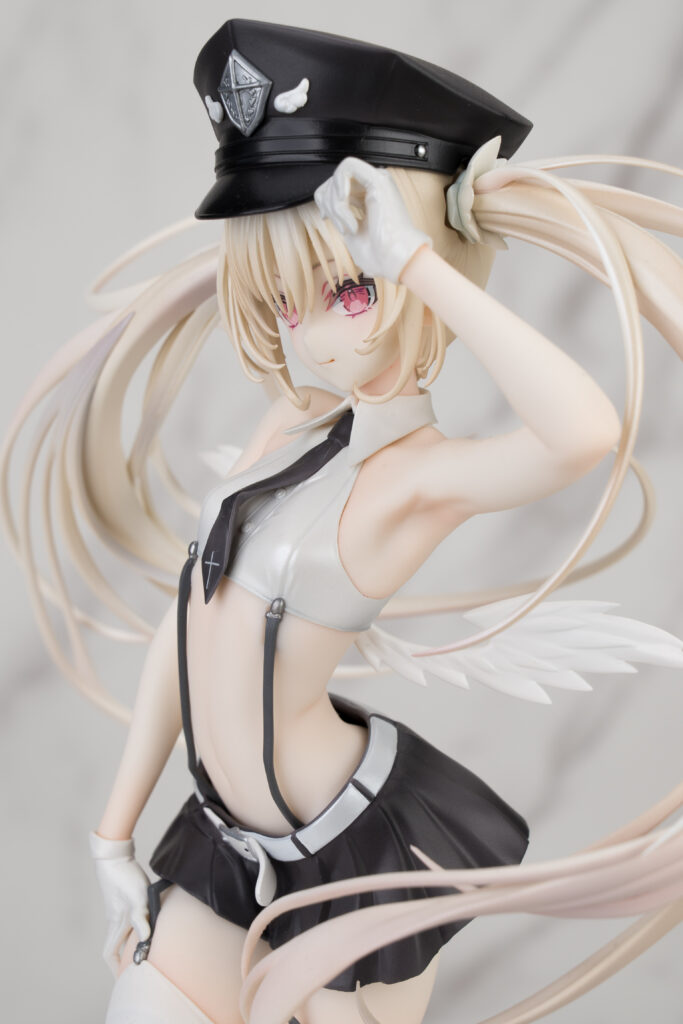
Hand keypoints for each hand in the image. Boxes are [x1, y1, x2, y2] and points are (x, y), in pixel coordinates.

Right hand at [89, 831, 150, 974]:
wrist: (115, 857)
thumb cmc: (126, 877)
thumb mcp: (137, 897)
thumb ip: (141, 918)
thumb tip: (145, 939)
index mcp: (117, 924)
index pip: (110, 954)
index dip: (116, 969)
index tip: (126, 978)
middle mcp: (115, 921)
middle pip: (116, 948)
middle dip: (125, 959)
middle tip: (141, 966)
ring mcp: (117, 911)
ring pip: (122, 934)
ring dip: (131, 943)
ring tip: (147, 948)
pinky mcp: (122, 901)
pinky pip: (127, 922)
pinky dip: (136, 928)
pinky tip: (149, 923)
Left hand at [314, 157, 431, 282]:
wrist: (394, 259)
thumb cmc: (379, 254)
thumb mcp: (350, 230)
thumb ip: (339, 214)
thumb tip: (326, 207)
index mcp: (369, 196)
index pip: (338, 185)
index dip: (324, 199)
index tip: (325, 217)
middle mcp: (374, 186)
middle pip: (335, 179)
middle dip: (329, 204)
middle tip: (341, 228)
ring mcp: (377, 180)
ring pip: (339, 173)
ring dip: (335, 202)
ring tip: (347, 225)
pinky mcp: (378, 179)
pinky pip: (347, 168)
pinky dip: (339, 189)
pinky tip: (345, 206)